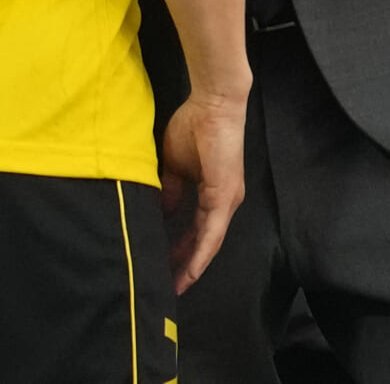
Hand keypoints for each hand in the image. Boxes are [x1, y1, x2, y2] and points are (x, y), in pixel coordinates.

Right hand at [160, 88, 246, 293]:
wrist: (213, 103)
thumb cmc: (194, 126)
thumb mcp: (175, 165)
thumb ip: (171, 190)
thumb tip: (163, 211)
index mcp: (213, 194)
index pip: (197, 230)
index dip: (183, 250)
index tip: (165, 267)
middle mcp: (223, 203)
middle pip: (205, 243)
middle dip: (186, 265)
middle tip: (168, 285)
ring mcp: (226, 202)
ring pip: (210, 243)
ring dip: (192, 266)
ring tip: (175, 286)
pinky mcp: (224, 197)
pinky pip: (212, 233)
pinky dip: (201, 254)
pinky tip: (190, 272)